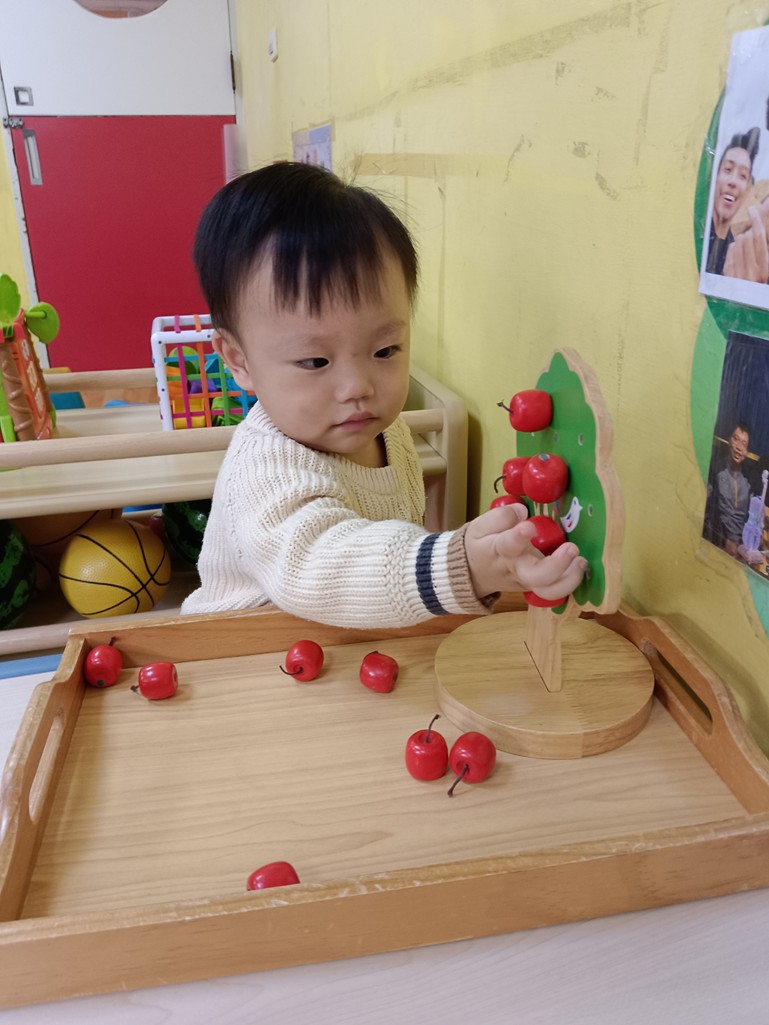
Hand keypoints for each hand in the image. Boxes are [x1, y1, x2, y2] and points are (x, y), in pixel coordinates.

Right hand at [464, 505, 586, 599]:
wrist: (473, 573)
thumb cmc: (480, 545)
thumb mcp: (480, 526)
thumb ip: (499, 517)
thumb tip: (521, 511)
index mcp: (499, 550)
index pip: (508, 544)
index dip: (519, 536)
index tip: (528, 526)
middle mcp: (516, 568)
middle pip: (536, 576)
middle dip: (557, 565)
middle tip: (572, 548)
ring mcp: (528, 581)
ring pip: (549, 591)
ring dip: (570, 579)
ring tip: (581, 561)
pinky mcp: (537, 586)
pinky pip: (554, 591)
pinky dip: (570, 583)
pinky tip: (579, 567)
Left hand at [724, 204, 768, 283]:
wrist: (751, 300)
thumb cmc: (762, 280)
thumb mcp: (766, 266)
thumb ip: (762, 246)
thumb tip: (755, 229)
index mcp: (766, 269)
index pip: (759, 237)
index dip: (756, 220)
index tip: (752, 210)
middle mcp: (752, 273)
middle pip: (747, 237)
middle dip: (751, 233)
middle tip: (753, 235)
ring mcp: (738, 275)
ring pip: (737, 242)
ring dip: (743, 241)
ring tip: (748, 249)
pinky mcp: (728, 276)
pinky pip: (731, 250)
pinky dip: (736, 249)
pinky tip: (740, 254)